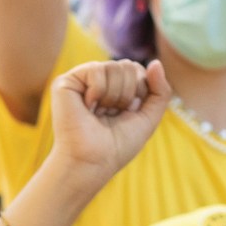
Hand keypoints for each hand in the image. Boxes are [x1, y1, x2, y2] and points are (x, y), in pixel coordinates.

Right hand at [45, 59, 169, 190]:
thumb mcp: (148, 118)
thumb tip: (155, 62)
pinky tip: (88, 107)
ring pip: (113, 66)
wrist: (92, 162)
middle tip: (112, 114)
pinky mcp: (65, 82)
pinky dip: (98, 92)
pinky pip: (96, 70)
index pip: (137, 70)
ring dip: (114, 96)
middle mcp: (97, 81)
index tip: (128, 113)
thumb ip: (160, 91)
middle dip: (128, 94)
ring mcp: (81, 81)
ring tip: (100, 113)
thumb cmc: (117, 146)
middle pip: (128, 66)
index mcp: (114, 88)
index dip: (141, 91)